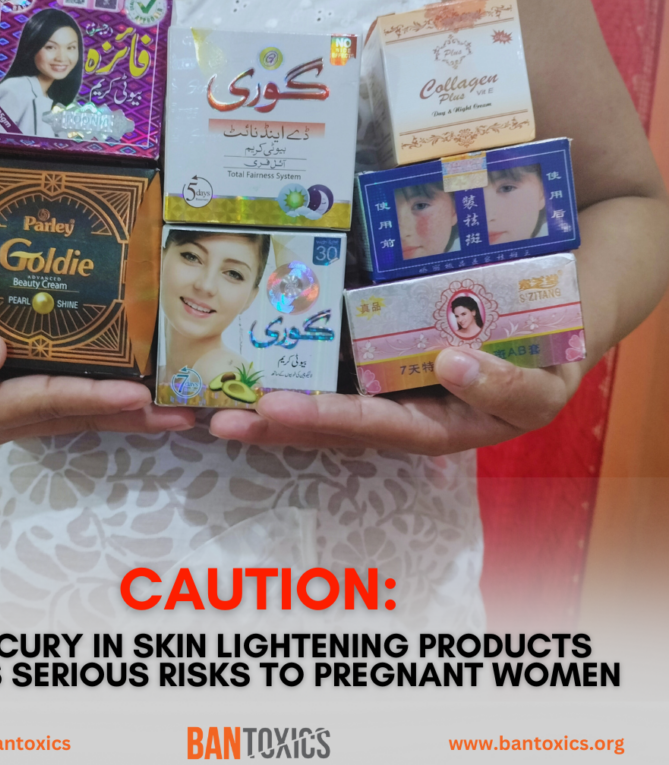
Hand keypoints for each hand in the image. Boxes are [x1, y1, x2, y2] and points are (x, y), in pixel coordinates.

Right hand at [0, 299, 194, 443]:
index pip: (33, 406)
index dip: (82, 401)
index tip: (130, 394)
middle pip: (69, 414)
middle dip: (124, 415)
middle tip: (179, 411)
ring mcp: (15, 396)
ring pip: (79, 407)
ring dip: (130, 411)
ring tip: (180, 408)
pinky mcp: (30, 378)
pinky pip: (76, 387)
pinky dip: (114, 388)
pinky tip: (152, 385)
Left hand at [209, 347, 584, 453]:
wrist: (547, 335)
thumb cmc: (547, 366)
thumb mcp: (543, 385)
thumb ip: (505, 386)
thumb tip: (453, 365)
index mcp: (434, 427)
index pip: (370, 428)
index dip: (321, 420)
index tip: (271, 409)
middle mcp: (400, 416)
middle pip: (331, 427)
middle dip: (275, 425)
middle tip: (219, 419)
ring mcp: (385, 392)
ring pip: (323, 404)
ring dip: (272, 405)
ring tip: (218, 399)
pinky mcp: (378, 365)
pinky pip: (333, 373)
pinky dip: (296, 371)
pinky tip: (258, 360)